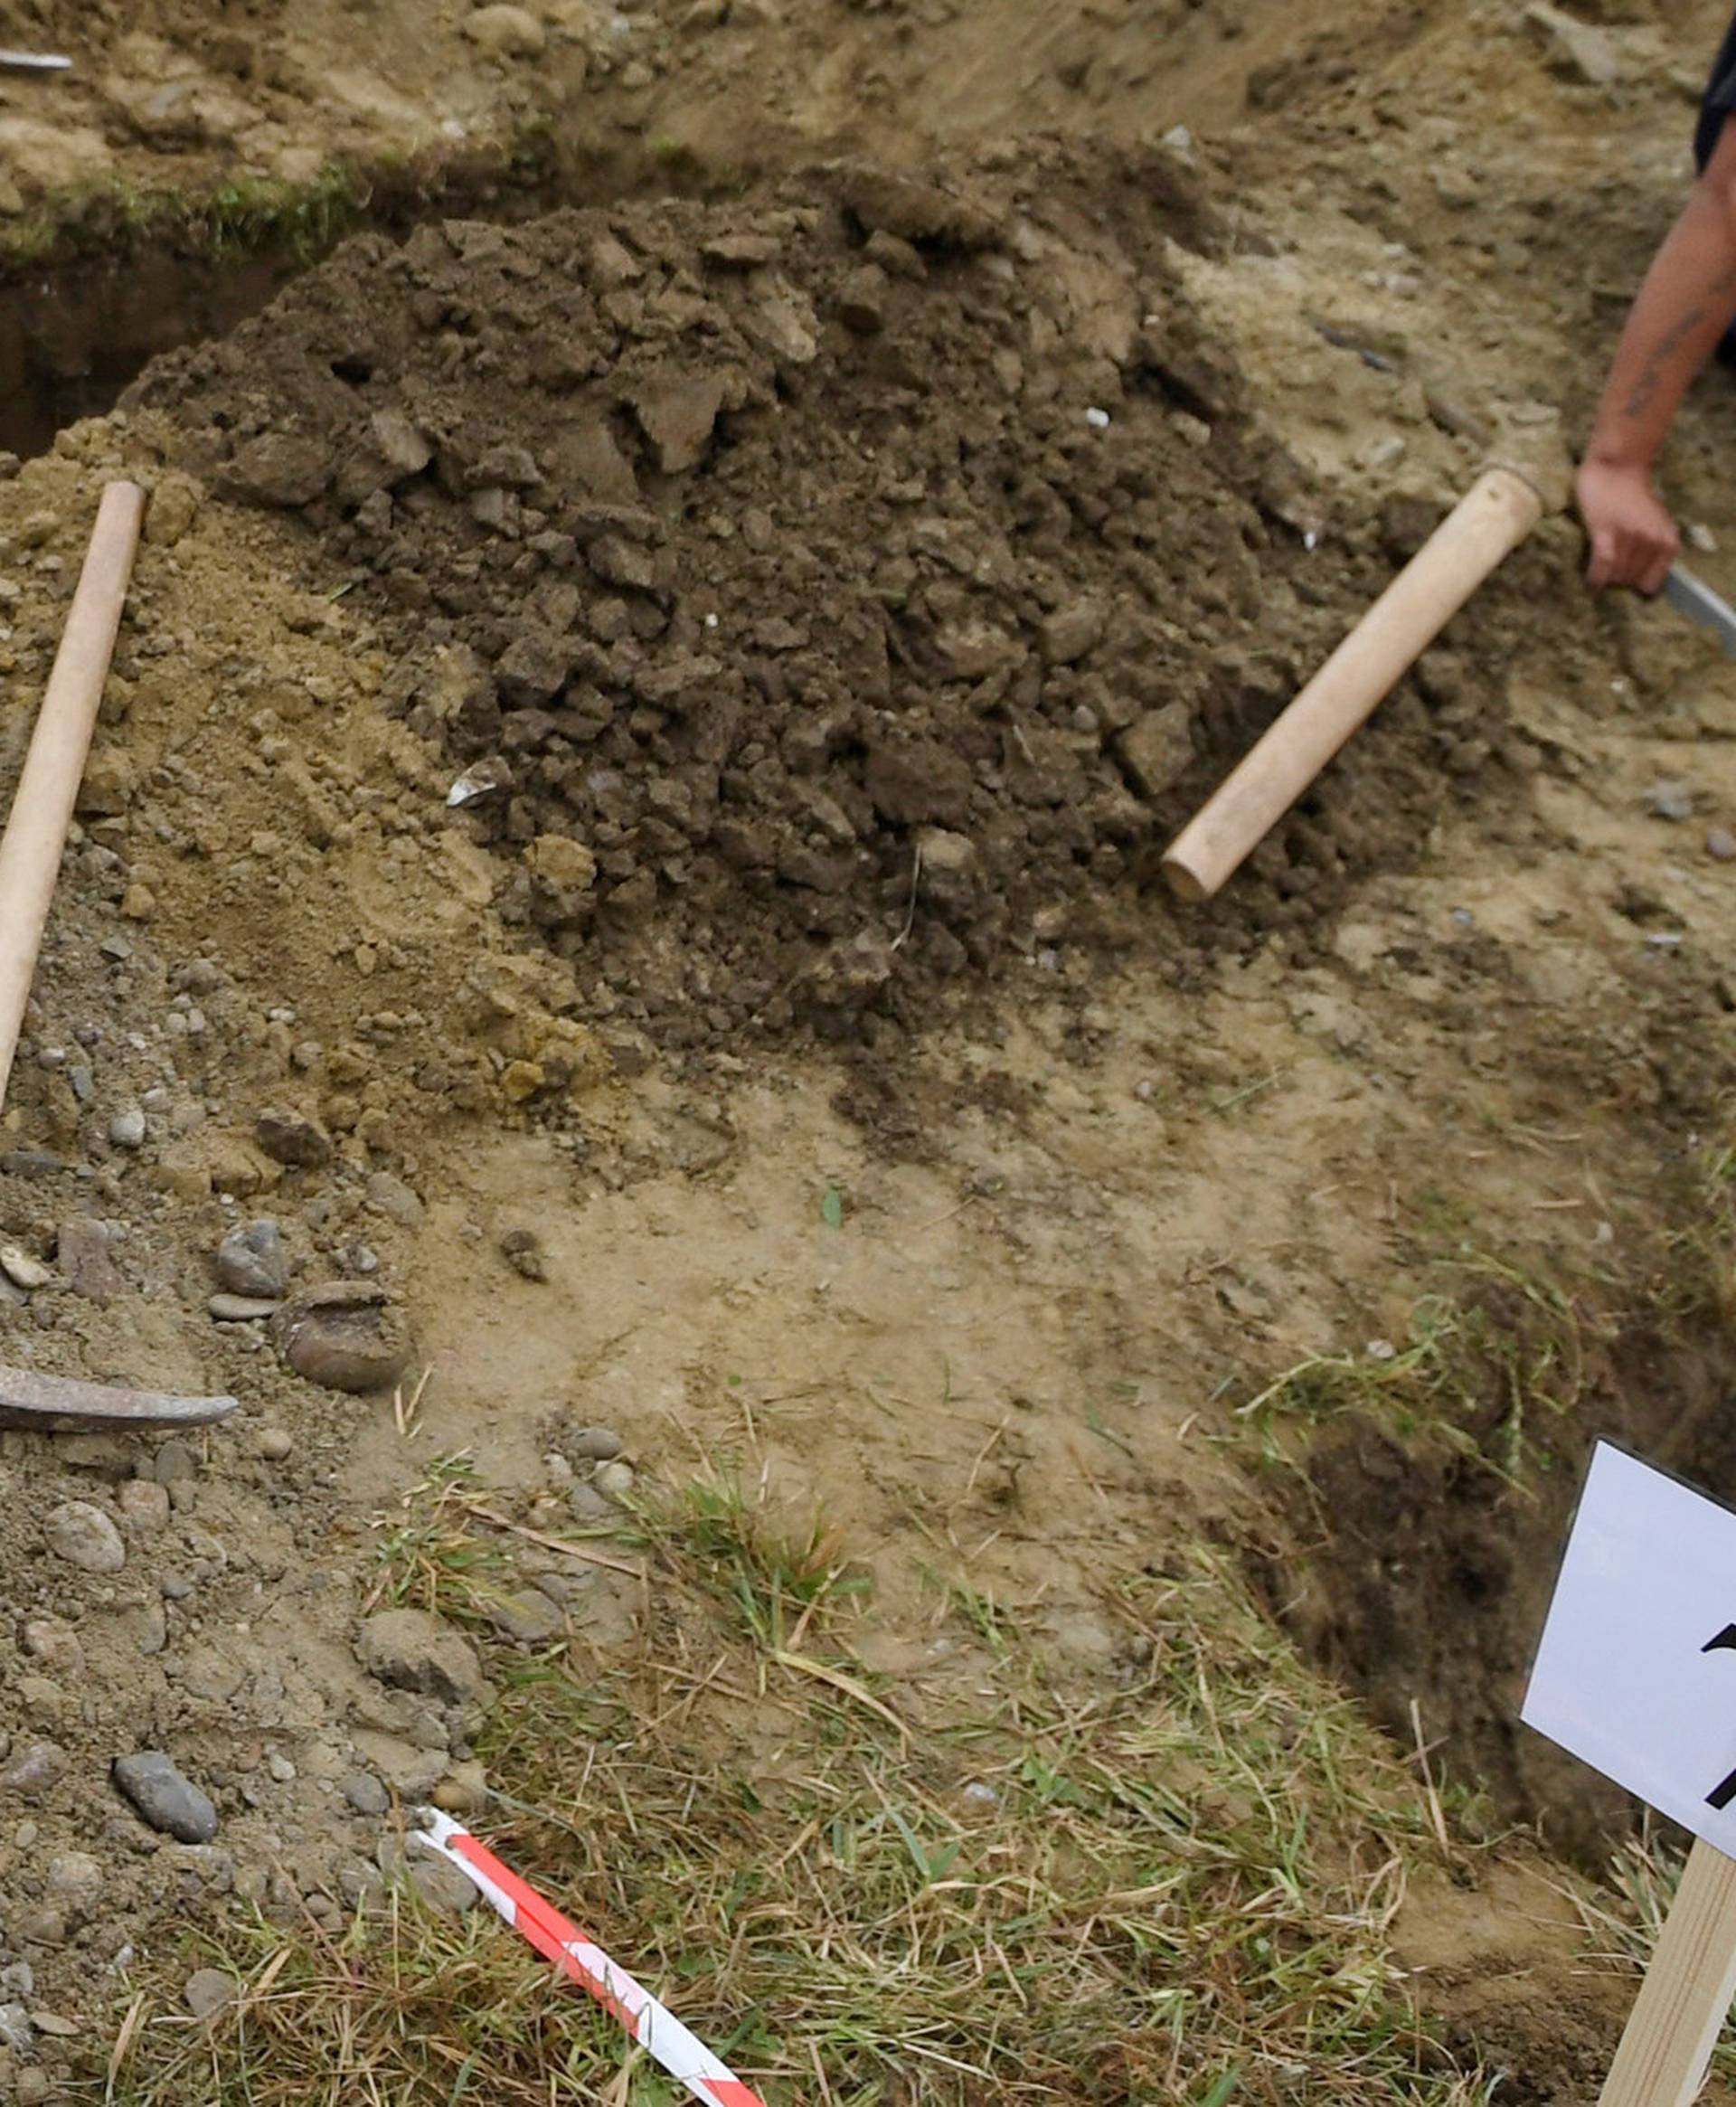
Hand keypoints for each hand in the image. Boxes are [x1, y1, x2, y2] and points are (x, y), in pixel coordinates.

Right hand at [1576, 458, 1679, 593]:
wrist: (1617, 466)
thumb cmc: (1634, 495)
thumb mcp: (1657, 524)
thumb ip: (1654, 547)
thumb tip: (1640, 579)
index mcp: (1667, 541)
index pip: (1650, 584)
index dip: (1635, 584)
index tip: (1624, 578)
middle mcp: (1652, 541)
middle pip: (1629, 581)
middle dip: (1618, 578)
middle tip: (1609, 567)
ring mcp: (1630, 537)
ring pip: (1614, 576)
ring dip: (1605, 576)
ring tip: (1600, 565)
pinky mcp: (1606, 532)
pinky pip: (1602, 566)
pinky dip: (1595, 577)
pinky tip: (1591, 579)